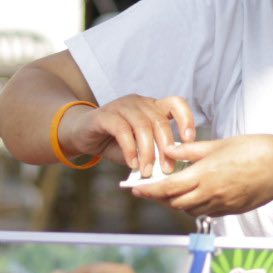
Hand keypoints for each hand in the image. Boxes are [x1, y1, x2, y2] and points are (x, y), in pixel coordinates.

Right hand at [59, 95, 194, 177]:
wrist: (82, 135)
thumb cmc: (115, 143)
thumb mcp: (139, 148)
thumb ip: (154, 154)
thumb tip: (171, 170)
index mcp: (153, 107)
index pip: (176, 104)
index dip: (186, 120)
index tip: (189, 140)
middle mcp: (139, 102)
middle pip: (159, 120)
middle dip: (166, 147)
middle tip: (167, 169)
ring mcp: (122, 106)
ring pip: (142, 126)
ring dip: (147, 151)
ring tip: (147, 170)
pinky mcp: (105, 115)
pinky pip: (122, 130)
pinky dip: (130, 149)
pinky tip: (132, 163)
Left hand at [130, 135, 272, 217]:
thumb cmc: (253, 149)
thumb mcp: (218, 144)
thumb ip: (191, 150)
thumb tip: (169, 149)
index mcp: (204, 175)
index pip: (167, 188)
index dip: (148, 191)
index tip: (134, 190)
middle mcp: (210, 194)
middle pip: (174, 203)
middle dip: (159, 198)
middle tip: (150, 189)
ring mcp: (221, 205)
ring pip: (189, 210)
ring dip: (177, 202)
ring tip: (173, 190)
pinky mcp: (231, 211)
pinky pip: (206, 212)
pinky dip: (195, 205)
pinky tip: (197, 194)